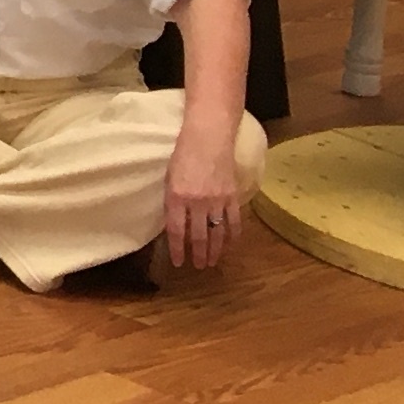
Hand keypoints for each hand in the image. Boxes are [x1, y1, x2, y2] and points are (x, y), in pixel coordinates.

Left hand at [160, 121, 247, 269]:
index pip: (176, 231)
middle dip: (198, 254)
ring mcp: (217, 200)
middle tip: (199, 266)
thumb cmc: (183, 155)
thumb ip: (172, 201)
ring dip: (215, 250)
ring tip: (212, 262)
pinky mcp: (233, 196)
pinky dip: (232, 235)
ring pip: (217, 232)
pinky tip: (231, 244)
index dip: (177, 249)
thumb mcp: (169, 178)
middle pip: (198, 236)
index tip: (179, 263)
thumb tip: (175, 224)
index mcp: (176, 197)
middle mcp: (197, 202)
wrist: (208, 137)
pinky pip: (234, 221)